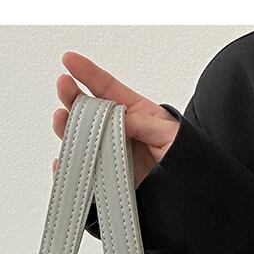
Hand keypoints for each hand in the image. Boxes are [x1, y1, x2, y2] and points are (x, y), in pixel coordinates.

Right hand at [52, 52, 179, 187]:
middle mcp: (118, 134)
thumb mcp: (173, 134)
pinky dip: (69, 172)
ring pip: (81, 143)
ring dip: (68, 131)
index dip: (88, 73)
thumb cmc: (186, 159)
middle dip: (73, 98)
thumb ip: (146, 124)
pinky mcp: (106, 184)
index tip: (69, 60)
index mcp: (134, 114)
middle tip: (63, 87)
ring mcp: (110, 158)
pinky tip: (61, 163)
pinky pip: (83, 177)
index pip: (107, 88)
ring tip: (61, 120)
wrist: (192, 193)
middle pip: (88, 113)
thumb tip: (119, 119)